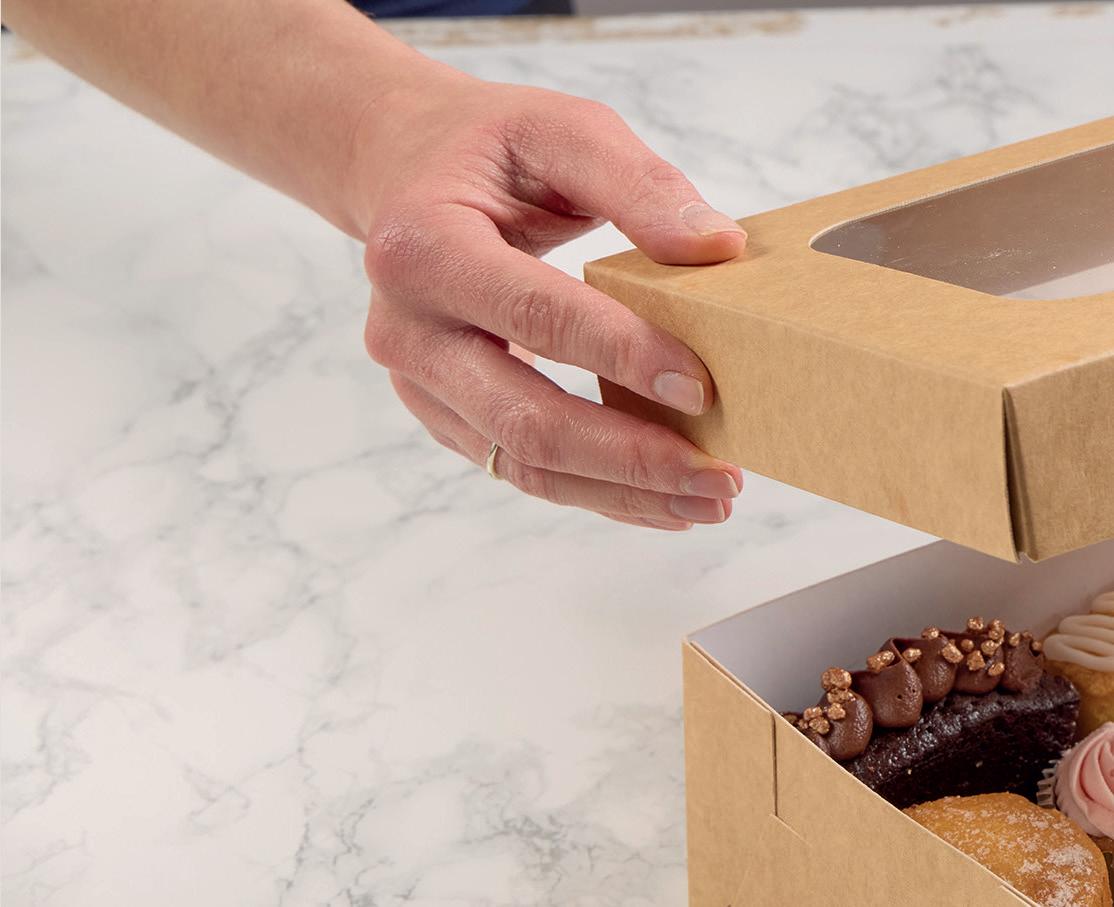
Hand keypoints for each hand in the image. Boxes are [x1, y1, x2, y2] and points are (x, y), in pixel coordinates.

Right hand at [357, 68, 745, 530]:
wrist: (406, 177)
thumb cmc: (488, 150)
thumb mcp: (561, 129)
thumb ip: (638, 185)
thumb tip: (718, 250)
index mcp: (422, 247)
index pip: (536, 316)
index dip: (622, 356)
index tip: (702, 389)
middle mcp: (406, 329)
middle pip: (525, 421)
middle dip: (631, 458)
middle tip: (719, 478)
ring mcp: (418, 382)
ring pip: (523, 463)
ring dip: (620, 493)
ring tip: (705, 501)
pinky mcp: (441, 412)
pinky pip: (519, 467)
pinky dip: (594, 489)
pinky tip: (657, 496)